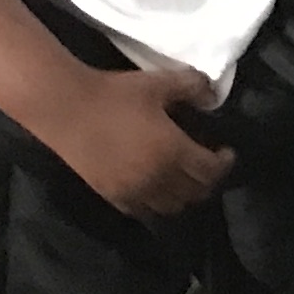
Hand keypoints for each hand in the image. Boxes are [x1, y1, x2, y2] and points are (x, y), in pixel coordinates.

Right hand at [51, 64, 233, 218]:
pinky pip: (142, 211)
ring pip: (170, 208)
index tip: (226, 152)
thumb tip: (212, 95)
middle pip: (194, 193)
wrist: (66, 108)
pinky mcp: (111, 195)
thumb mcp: (159, 82)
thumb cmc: (115, 94)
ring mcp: (132, 191)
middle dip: (208, 181)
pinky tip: (156, 189)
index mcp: (173, 152)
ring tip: (185, 178)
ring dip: (184, 196)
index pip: (210, 171)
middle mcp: (156, 179)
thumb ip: (192, 86)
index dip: (224, 164)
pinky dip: (156, 205)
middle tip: (209, 166)